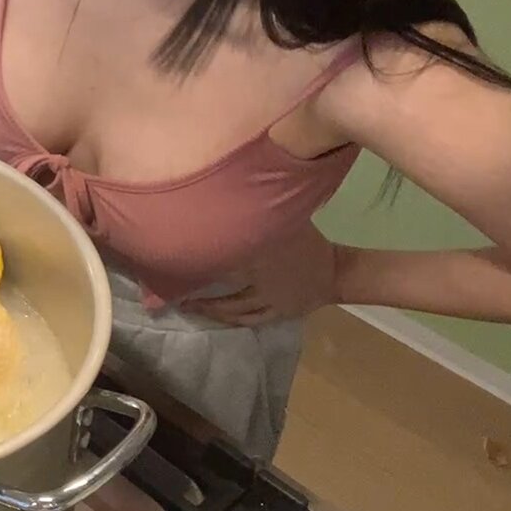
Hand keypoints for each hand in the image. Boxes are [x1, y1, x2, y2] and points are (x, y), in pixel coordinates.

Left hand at [180, 224, 338, 326]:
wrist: (334, 271)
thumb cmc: (309, 240)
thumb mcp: (288, 219)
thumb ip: (264, 210)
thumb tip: (235, 191)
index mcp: (261, 256)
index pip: (224, 260)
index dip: (199, 264)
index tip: (176, 265)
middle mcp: (261, 281)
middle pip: (224, 290)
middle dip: (200, 296)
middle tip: (175, 296)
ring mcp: (269, 301)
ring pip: (235, 310)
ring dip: (211, 311)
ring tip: (189, 307)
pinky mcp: (276, 313)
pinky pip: (250, 319)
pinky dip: (231, 320)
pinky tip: (215, 319)